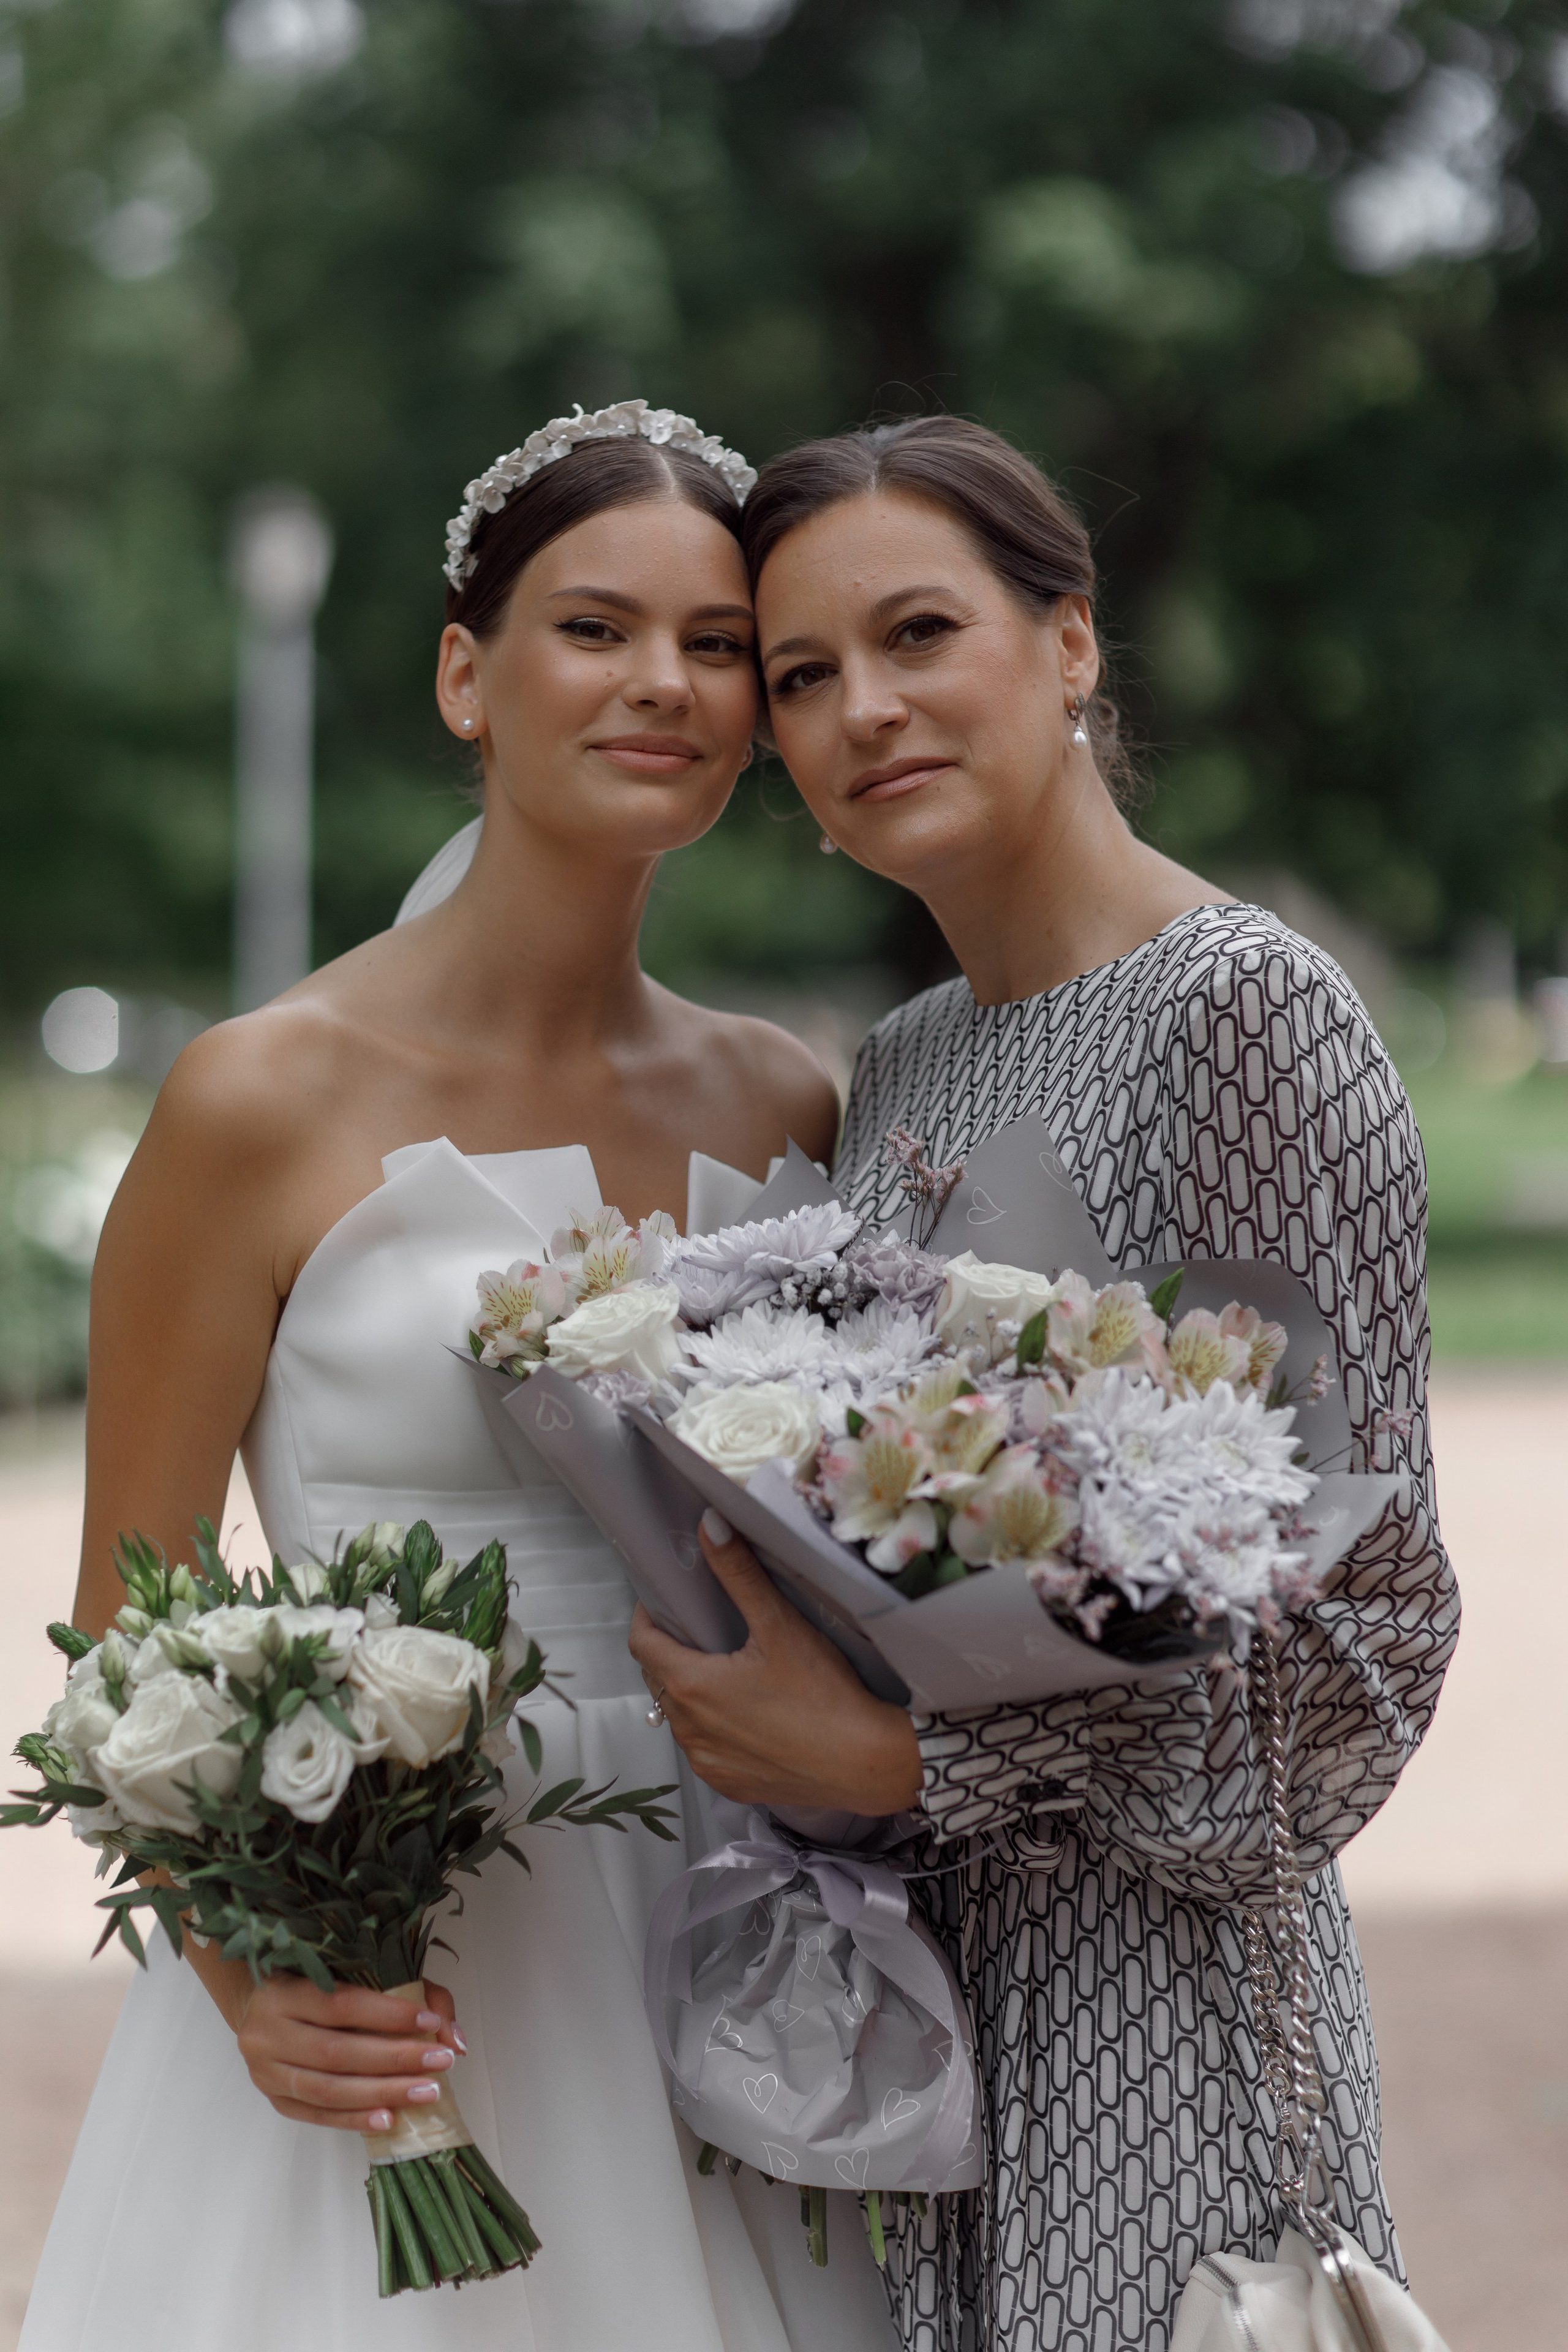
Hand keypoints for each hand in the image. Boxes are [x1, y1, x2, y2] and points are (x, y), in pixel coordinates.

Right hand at [233, 1974, 464, 2133]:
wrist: (262, 2009)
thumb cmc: (322, 1985)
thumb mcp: (361, 1972)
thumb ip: (416, 1994)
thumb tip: (453, 2039)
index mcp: (283, 1990)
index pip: (341, 2004)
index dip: (388, 2015)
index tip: (430, 2024)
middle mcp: (266, 2032)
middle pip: (336, 2052)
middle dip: (394, 2059)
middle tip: (440, 2063)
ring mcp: (266, 2071)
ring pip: (327, 2089)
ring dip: (381, 2093)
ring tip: (425, 2093)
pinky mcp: (274, 2100)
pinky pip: (317, 2115)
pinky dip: (354, 2119)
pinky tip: (389, 2118)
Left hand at [628, 1510, 923, 1813]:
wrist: (867, 1764)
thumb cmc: (825, 1694)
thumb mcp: (780, 1625)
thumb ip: (739, 1573)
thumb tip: (709, 1524)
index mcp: (691, 1686)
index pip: (642, 1643)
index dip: (649, 1617)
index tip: (668, 1602)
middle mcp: (688, 1730)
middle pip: (660, 1679)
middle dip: (674, 1651)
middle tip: (706, 1629)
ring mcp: (706, 1762)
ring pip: (681, 1716)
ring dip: (693, 1692)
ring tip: (731, 1671)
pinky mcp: (728, 1785)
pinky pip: (705, 1749)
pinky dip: (715, 1728)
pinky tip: (749, 1715)